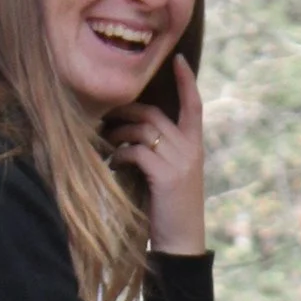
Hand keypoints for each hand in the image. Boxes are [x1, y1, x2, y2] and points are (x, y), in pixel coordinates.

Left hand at [107, 59, 206, 253]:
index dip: (187, 81)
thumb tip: (132, 133)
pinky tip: (113, 164)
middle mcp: (190, 149)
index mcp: (195, 146)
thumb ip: (161, 151)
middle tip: (105, 117)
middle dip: (127, 112)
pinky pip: (136, 151)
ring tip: (106, 143)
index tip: (177, 58)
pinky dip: (120, 155)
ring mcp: (179, 161)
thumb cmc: (170, 209)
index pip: (194, 105)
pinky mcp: (166, 175)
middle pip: (154, 114)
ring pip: (142, 130)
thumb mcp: (172, 175)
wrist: (181, 242)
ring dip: (118, 134)